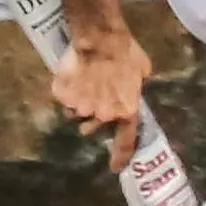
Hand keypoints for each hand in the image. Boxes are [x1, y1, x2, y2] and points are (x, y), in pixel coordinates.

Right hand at [50, 26, 150, 170]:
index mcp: (126, 112)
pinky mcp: (62, 97)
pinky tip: (72, 77)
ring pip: (75, 114)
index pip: (124, 142)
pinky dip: (66, 93)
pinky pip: (63, 101)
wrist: (100, 37)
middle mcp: (102, 117)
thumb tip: (131, 92)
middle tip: (94, 96)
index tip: (115, 168)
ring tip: (82, 83)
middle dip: (92, 116)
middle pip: (92, 127)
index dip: (119, 157)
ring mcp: (80, 108)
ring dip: (79, 104)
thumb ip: (135, 90)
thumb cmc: (126, 51)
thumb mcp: (142, 72)